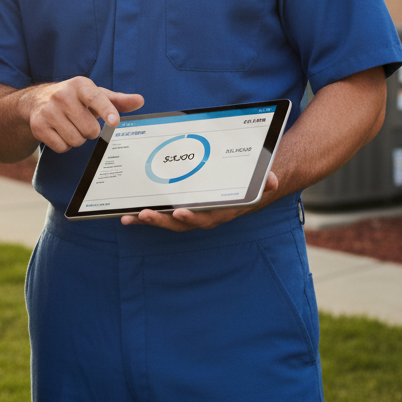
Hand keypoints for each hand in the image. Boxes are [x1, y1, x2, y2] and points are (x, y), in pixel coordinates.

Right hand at [22, 77, 143, 152]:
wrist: (37, 100)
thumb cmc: (74, 98)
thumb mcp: (94, 95)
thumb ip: (117, 100)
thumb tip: (140, 101)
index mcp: (80, 85)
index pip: (96, 98)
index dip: (107, 111)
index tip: (115, 122)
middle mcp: (62, 96)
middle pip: (89, 129)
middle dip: (90, 131)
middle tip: (82, 121)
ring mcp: (48, 111)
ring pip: (76, 140)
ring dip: (77, 138)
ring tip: (70, 126)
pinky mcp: (38, 126)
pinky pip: (61, 147)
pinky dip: (64, 144)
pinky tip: (59, 132)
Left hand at [120, 171, 279, 231]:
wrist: (249, 188)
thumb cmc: (250, 182)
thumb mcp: (260, 179)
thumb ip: (265, 180)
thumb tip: (271, 180)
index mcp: (220, 211)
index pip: (205, 217)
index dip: (191, 217)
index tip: (178, 212)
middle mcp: (204, 216)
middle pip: (180, 222)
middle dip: (162, 219)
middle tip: (144, 214)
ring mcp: (191, 213)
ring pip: (168, 220)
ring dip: (149, 219)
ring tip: (130, 216)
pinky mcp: (181, 209)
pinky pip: (163, 213)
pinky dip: (147, 214)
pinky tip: (130, 213)